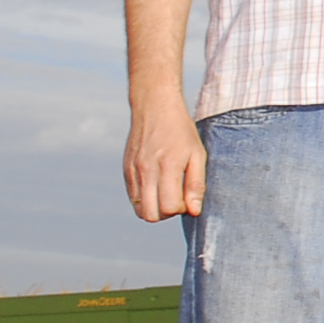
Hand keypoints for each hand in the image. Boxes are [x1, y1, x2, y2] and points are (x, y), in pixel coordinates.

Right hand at [123, 93, 205, 221]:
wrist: (154, 107)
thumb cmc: (181, 130)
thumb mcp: (197, 154)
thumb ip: (196, 184)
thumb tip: (194, 211)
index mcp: (167, 166)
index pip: (169, 207)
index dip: (180, 208)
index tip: (187, 196)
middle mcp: (146, 171)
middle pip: (151, 215)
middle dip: (166, 213)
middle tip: (176, 197)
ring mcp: (133, 171)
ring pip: (139, 209)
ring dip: (155, 208)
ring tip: (166, 192)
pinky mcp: (126, 169)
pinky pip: (133, 197)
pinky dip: (145, 198)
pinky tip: (156, 184)